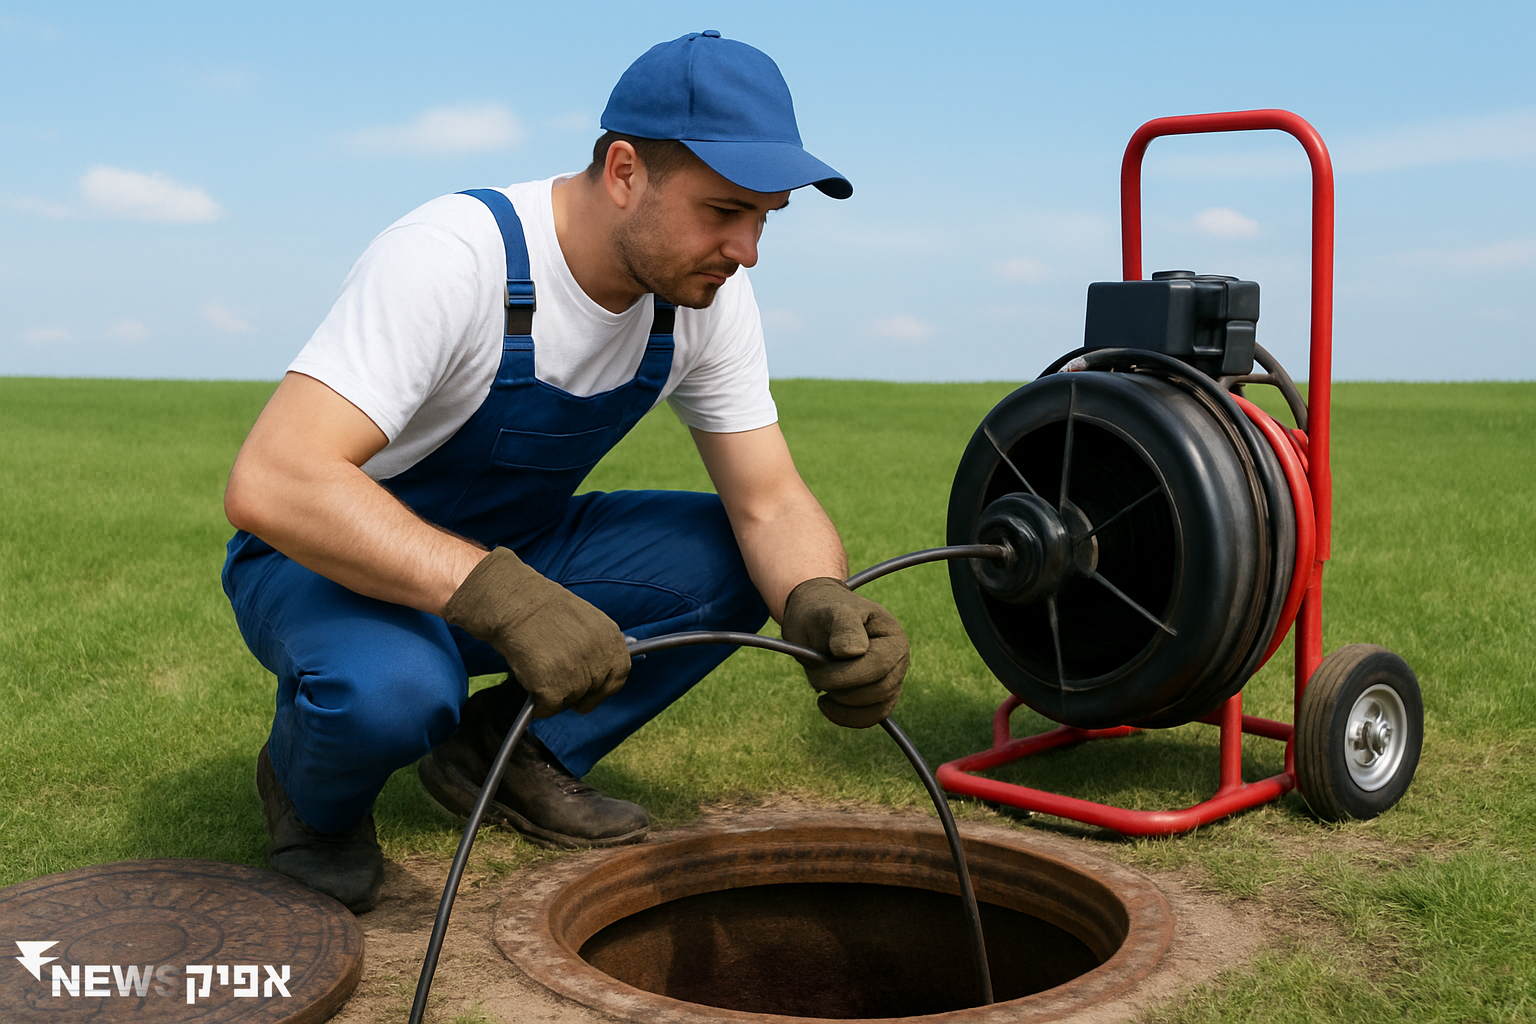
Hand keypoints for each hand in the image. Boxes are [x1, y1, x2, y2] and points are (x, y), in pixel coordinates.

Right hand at [443, 547, 629, 716]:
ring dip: (558, 695)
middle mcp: (599, 658)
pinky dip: (541, 705)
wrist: (514, 603)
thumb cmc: (542, 609)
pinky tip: (532, 688)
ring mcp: (577, 675)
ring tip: (541, 673)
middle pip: (595, 691)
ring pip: (572, 700)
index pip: (620, 675)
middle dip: (580, 694)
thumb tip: (597, 672)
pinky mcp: (553, 688)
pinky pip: (550, 708)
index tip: (594, 691)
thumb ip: (596, 646)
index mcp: (610, 639)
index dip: (605, 686)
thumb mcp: (585, 621)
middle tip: (564, 690)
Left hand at [782, 577, 908, 728]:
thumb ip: (845, 627)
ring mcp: (892, 681)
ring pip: (876, 708)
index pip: (879, 665)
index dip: (848, 673)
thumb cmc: (824, 612)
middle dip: (842, 688)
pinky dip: (846, 717)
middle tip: (816, 674)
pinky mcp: (879, 698)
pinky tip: (826, 704)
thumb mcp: (831, 612)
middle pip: (879, 690)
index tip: (818, 666)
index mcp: (893, 637)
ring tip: (821, 682)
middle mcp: (899, 661)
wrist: (815, 620)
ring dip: (842, 703)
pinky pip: (870, 717)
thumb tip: (855, 651)